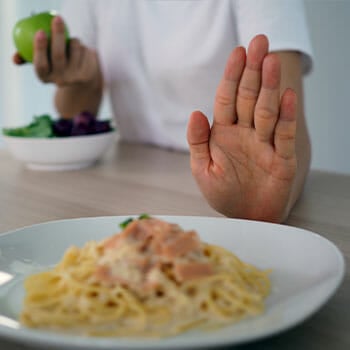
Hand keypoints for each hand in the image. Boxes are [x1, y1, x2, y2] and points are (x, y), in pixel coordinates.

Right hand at [13, 16, 100, 87]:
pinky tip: (83, 54)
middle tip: (57, 19)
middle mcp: (61, 80)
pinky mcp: (89, 73)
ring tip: (73, 43)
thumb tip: (16, 58)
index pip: (40, 64)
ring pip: (75, 48)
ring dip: (73, 39)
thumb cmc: (56, 67)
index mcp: (45, 77)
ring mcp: (76, 78)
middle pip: (59, 55)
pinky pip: (87, 51)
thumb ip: (29, 58)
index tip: (41, 31)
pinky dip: (84, 47)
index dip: (40, 48)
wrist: (81, 84)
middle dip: (57, 34)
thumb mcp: (44, 65)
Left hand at [187, 35, 296, 222]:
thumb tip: (195, 112)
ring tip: (270, 62)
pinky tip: (286, 96)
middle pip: (248, 98)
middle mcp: (245, 133)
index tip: (237, 53)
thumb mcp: (202, 169)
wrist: (245, 215)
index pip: (226, 99)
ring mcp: (264, 143)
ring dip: (268, 87)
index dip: (231, 77)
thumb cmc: (223, 193)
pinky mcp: (282, 158)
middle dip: (252, 71)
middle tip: (259, 42)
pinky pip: (284, 135)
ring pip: (266, 111)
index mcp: (223, 133)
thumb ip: (198, 142)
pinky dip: (285, 117)